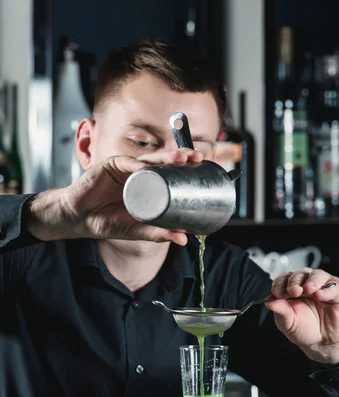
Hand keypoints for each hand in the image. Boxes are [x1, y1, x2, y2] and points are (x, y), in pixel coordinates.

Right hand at [27, 150, 203, 244]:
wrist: (79, 219)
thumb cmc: (107, 222)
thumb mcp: (137, 230)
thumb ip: (159, 233)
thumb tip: (184, 239)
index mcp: (148, 186)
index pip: (170, 173)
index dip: (185, 169)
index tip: (202, 167)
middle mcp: (139, 174)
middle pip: (163, 162)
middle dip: (181, 157)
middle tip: (197, 157)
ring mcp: (125, 168)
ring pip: (149, 159)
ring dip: (165, 157)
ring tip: (181, 157)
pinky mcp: (110, 165)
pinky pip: (126, 163)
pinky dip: (136, 166)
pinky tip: (147, 167)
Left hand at [265, 268, 338, 364]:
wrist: (321, 343)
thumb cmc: (304, 330)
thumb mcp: (288, 323)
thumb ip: (280, 311)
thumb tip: (269, 301)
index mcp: (291, 289)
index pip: (283, 278)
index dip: (280, 283)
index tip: (277, 293)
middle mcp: (306, 284)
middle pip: (300, 274)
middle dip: (295, 281)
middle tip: (293, 291)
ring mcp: (322, 287)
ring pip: (317, 274)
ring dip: (312, 281)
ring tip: (308, 289)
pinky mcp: (337, 293)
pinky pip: (334, 286)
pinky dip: (326, 289)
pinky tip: (320, 295)